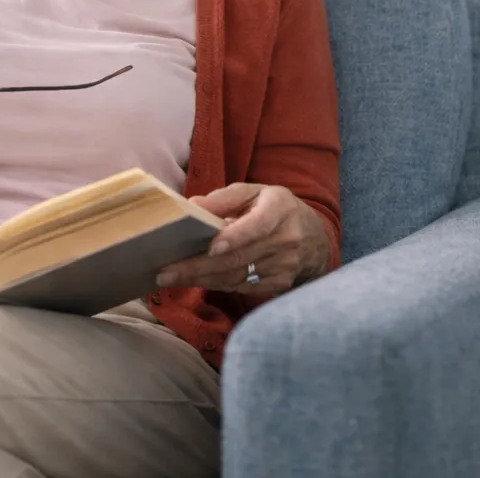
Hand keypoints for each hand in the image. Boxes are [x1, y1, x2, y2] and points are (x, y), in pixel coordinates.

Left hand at [156, 183, 330, 295]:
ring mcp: (284, 267)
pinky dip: (215, 284)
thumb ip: (224, 198)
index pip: (257, 226)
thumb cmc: (275, 209)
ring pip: (236, 276)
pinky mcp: (278, 285)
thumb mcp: (255, 192)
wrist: (314, 238)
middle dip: (198, 266)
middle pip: (238, 258)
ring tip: (170, 278)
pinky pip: (241, 287)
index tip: (210, 247)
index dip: (234, 237)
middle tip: (165, 272)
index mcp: (280, 209)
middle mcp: (286, 240)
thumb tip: (191, 206)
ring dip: (201, 279)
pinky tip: (193, 281)